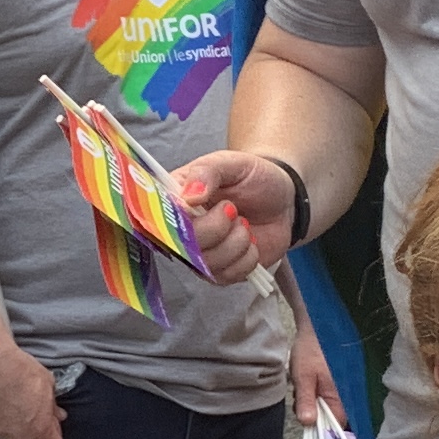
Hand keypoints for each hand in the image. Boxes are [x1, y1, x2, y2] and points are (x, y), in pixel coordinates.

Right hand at [0, 340, 65, 438]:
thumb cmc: (21, 370)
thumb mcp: (47, 384)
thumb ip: (52, 405)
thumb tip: (58, 415)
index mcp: (39, 427)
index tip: (53, 431)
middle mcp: (19, 434)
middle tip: (35, 436)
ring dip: (17, 433)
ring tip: (19, 412)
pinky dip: (3, 420)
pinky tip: (5, 403)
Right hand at [173, 150, 296, 284]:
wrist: (281, 198)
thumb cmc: (251, 177)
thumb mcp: (230, 162)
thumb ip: (207, 172)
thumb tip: (189, 197)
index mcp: (174, 200)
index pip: (157, 218)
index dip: (177, 219)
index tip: (200, 206)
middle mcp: (181, 231)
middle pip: (183, 245)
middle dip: (216, 228)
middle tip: (233, 209)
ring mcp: (200, 254)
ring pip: (207, 264)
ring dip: (236, 243)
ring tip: (244, 223)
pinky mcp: (220, 271)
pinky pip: (228, 275)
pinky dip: (247, 258)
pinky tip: (251, 242)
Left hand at [291, 327, 341, 427]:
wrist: (315, 330)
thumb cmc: (310, 351)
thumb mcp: (303, 377)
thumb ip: (306, 400)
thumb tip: (307, 423)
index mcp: (340, 397)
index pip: (336, 426)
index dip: (320, 430)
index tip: (306, 422)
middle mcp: (344, 396)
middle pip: (328, 419)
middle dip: (312, 414)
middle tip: (299, 399)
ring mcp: (339, 391)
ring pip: (323, 409)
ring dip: (310, 403)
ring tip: (301, 387)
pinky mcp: (332, 385)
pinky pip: (323, 398)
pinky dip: (312, 395)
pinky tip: (305, 383)